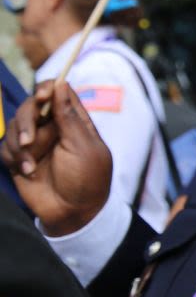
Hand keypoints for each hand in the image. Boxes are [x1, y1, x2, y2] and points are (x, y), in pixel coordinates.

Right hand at [3, 82, 113, 235]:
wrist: (72, 212)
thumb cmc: (87, 178)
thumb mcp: (83, 147)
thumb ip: (69, 117)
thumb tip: (61, 84)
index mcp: (73, 120)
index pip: (58, 91)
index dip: (48, 89)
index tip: (43, 97)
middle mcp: (53, 127)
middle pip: (31, 106)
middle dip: (27, 121)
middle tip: (29, 140)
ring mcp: (35, 142)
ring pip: (14, 126)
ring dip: (21, 146)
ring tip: (32, 166)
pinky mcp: (19, 157)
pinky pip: (5, 147)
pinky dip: (14, 158)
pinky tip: (28, 173)